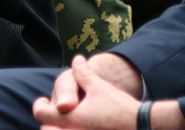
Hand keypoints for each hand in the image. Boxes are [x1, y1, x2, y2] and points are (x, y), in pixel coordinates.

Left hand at [34, 55, 154, 129]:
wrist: (144, 126)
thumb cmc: (119, 108)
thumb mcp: (98, 87)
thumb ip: (83, 74)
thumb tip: (76, 60)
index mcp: (69, 119)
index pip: (42, 114)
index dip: (40, 106)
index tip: (43, 101)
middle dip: (49, 123)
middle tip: (58, 112)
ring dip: (61, 128)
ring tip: (67, 121)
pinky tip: (82, 126)